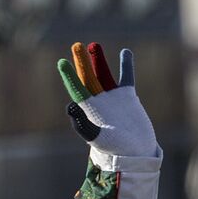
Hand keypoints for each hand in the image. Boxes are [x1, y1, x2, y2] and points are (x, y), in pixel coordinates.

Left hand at [57, 42, 158, 158]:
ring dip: (98, 60)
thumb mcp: (95, 137)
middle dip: (82, 62)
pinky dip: (126, 65)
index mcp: (87, 109)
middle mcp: (97, 100)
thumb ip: (82, 123)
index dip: (69, 75)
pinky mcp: (127, 96)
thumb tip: (69, 106)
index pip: (76, 88)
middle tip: (77, 45)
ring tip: (93, 45)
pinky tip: (125, 52)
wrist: (135, 153)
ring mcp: (112, 97)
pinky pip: (125, 77)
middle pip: (87, 77)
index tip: (62, 62)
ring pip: (103, 74)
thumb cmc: (114, 149)